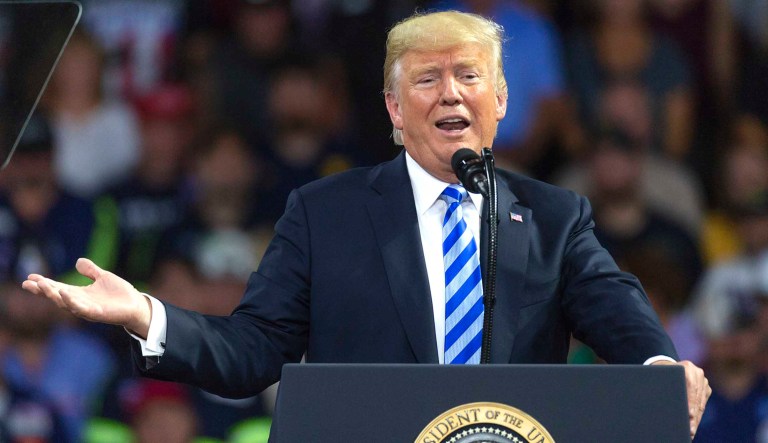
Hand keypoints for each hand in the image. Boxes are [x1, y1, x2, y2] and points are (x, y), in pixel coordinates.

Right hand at [21, 258, 151, 337]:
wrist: (137, 305)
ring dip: (53, 295)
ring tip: (43, 285)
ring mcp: (87, 309)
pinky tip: (64, 293)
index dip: (44, 284)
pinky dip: (72, 302)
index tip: (30, 278)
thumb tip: (78, 261)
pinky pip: (81, 309)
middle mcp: (80, 302)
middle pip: (57, 297)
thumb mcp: (104, 277)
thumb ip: (91, 271)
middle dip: (43, 290)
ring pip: (65, 303)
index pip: (58, 288)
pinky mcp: (97, 313)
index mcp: (80, 294)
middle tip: (29, 283)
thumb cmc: (120, 294)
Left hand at [652, 359, 710, 438]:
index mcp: (687, 367)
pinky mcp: (706, 389)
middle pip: (697, 397)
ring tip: (691, 431)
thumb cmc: (659, 373)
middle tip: (690, 430)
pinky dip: (697, 416)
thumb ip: (661, 386)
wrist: (667, 367)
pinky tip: (693, 425)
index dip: (690, 401)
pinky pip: (702, 404)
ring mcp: (703, 381)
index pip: (690, 386)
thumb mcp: (658, 376)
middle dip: (693, 415)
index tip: (689, 414)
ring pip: (701, 403)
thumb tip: (657, 402)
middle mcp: (697, 373)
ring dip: (696, 419)